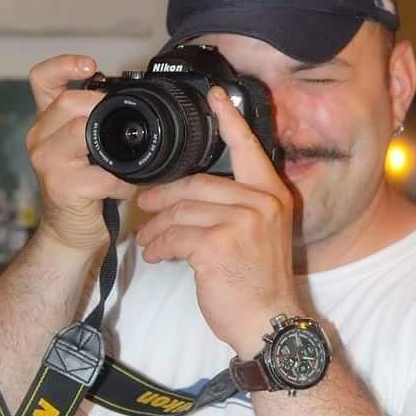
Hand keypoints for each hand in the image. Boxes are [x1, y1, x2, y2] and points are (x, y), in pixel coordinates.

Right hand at [26, 55, 137, 258]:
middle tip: (128, 122)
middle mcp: (40, 138)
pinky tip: (129, 187)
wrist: (72, 231)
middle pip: (68, 102)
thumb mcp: (91, 149)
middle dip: (102, 106)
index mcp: (49, 123)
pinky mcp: (63, 187)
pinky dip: (125, 181)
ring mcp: (48, 162)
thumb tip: (140, 98)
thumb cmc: (87, 187)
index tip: (90, 64)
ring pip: (82, 131)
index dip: (63, 65)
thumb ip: (101, 123)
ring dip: (118, 146)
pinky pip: (105, 174)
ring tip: (130, 162)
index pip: (42, 80)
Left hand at [135, 86, 300, 357]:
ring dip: (157, 227)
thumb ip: (238, 205)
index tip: (215, 96)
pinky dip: (159, 245)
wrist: (268, 319)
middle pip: (197, 183)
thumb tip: (193, 191)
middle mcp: (261, 202)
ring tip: (150, 241)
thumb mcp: (260, 233)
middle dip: (163, 196)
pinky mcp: (217, 243)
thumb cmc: (259, 277)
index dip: (230, 120)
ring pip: (180, 210)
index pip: (249, 148)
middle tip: (145, 205)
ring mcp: (241, 221)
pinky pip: (174, 234)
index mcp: (271, 194)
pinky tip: (157, 255)